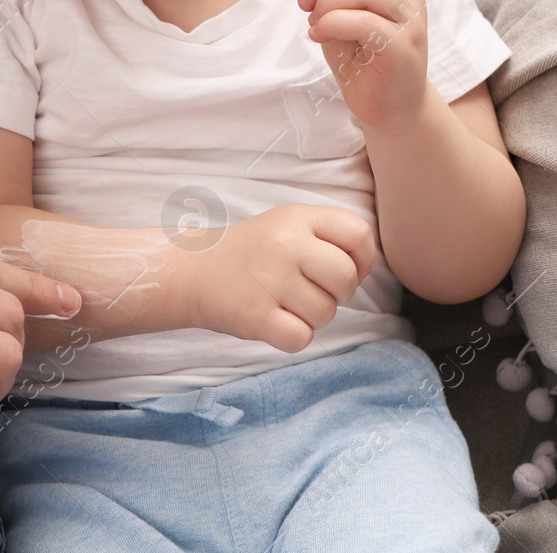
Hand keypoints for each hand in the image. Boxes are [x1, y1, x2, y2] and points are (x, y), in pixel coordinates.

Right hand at [173, 204, 375, 352]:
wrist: (191, 270)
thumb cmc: (250, 252)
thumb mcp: (287, 226)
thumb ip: (328, 237)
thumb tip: (365, 268)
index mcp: (298, 218)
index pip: (359, 235)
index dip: (363, 260)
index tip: (342, 270)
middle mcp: (285, 244)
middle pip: (346, 278)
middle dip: (339, 294)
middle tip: (313, 292)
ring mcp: (269, 280)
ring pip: (325, 313)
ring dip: (311, 317)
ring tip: (284, 303)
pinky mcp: (255, 315)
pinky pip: (302, 338)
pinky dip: (293, 336)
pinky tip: (275, 321)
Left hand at [297, 0, 428, 131]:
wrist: (390, 108)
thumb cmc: (363, 61)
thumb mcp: (341, 17)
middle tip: (305, 5)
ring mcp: (410, 20)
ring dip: (327, 2)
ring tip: (315, 22)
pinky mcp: (403, 48)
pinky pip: (364, 22)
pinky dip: (332, 24)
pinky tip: (319, 36)